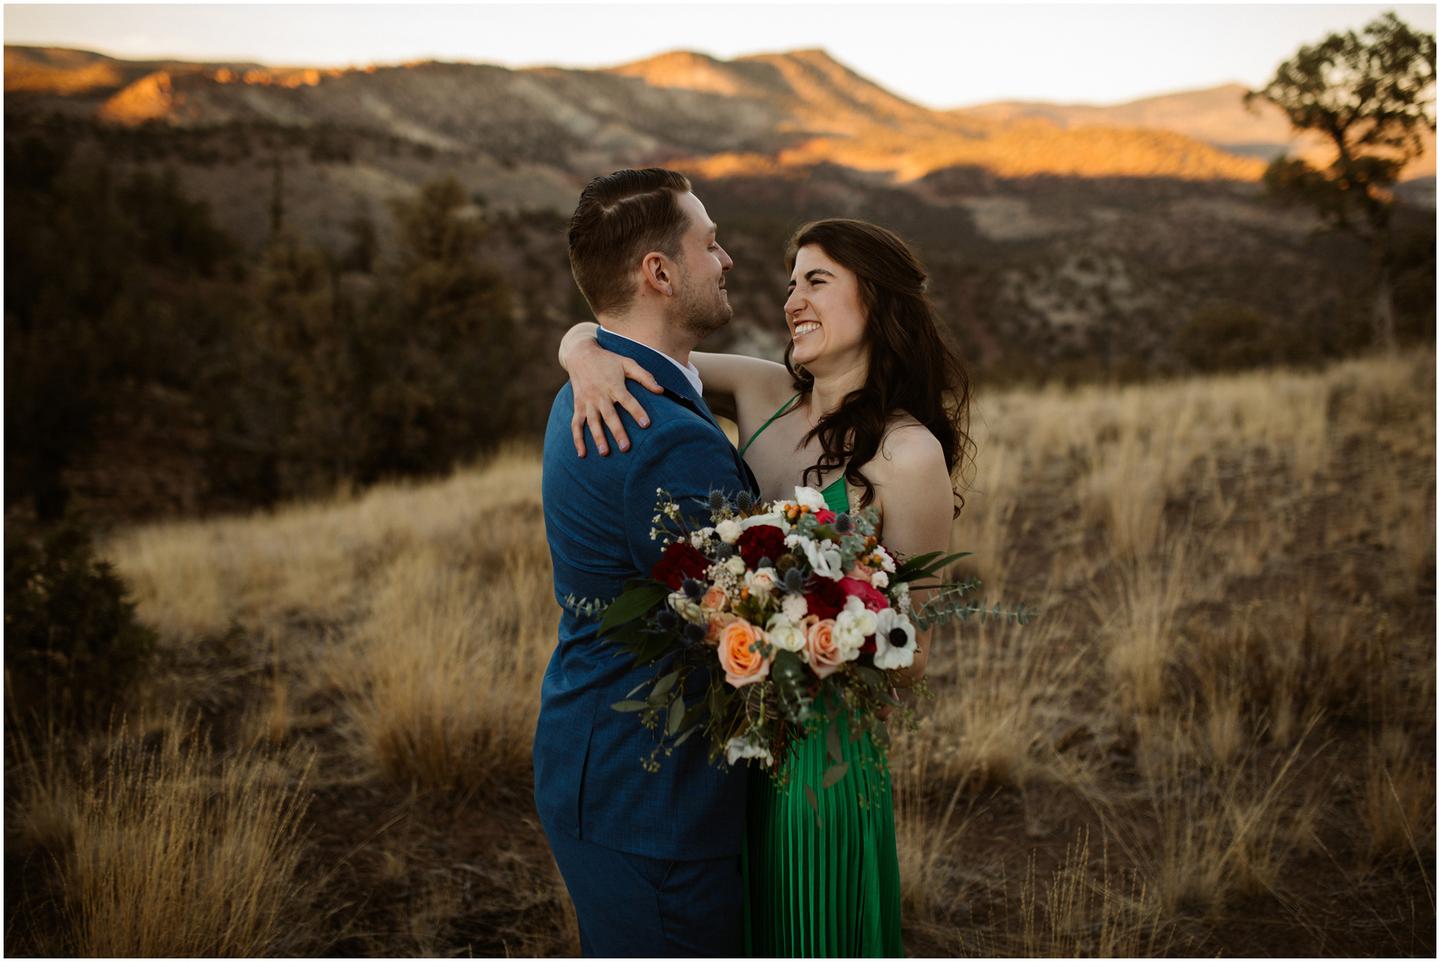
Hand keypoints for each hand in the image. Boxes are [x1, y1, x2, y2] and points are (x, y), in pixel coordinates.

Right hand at [568, 338, 663, 456]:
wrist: (580, 354)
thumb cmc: (608, 360)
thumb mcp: (627, 363)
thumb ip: (644, 376)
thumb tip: (661, 391)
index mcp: (614, 385)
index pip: (627, 400)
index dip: (637, 412)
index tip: (646, 424)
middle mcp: (599, 395)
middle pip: (609, 416)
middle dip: (617, 432)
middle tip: (626, 448)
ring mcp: (587, 401)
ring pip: (592, 422)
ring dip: (597, 437)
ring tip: (605, 453)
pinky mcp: (578, 406)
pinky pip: (576, 424)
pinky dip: (577, 439)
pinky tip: (582, 453)